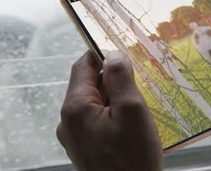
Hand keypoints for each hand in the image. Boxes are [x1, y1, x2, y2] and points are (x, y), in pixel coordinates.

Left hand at [56, 51, 162, 170]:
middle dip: (114, 77)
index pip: (84, 65)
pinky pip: (99, 120)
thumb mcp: (132, 110)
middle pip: (90, 84)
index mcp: (75, 107)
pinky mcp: (87, 147)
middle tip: (141, 79)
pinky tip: (134, 121)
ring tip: (141, 101)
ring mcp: (77, 136)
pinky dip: (115, 113)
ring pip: (96, 102)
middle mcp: (69, 120)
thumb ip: (120, 78)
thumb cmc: (132, 158)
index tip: (126, 51)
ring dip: (117, 97)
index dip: (103, 53)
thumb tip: (113, 54)